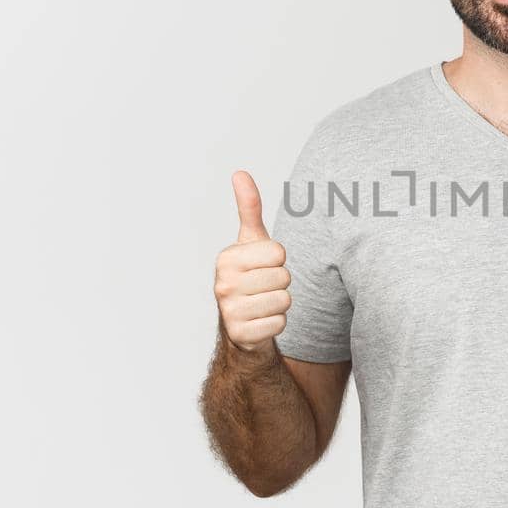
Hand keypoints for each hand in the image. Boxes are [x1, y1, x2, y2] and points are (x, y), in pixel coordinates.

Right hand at [215, 170, 291, 352]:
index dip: (278, 259)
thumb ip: (249, 208)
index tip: (263, 265)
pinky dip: (277, 323)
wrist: (241, 320)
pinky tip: (262, 319)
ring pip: (284, 301)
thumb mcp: (251, 240)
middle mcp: (223, 284)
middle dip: (281, 282)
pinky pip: (280, 324)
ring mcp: (230, 311)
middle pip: (283, 277)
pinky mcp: (241, 334)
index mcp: (227, 258)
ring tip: (263, 301)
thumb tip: (240, 173)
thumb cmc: (250, 273)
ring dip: (280, 303)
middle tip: (265, 286)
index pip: (279, 252)